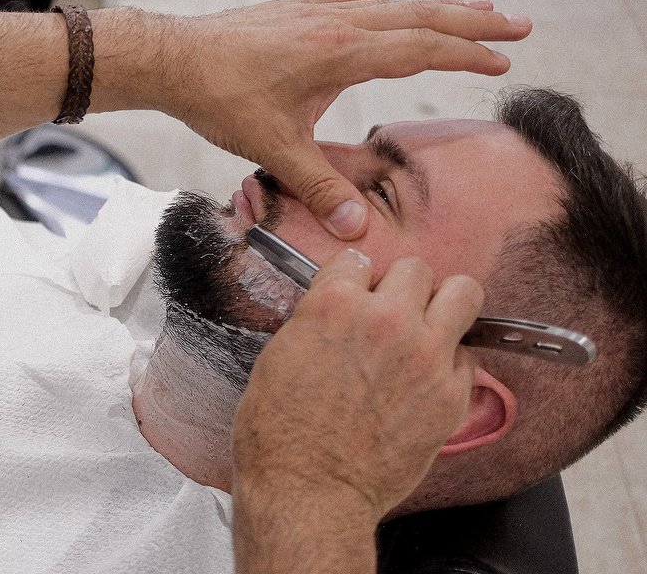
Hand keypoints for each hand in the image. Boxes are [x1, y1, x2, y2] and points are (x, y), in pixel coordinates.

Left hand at [163, 0, 531, 239]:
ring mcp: (315, 12)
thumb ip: (319, 187)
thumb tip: (358, 228)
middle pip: (419, 17)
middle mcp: (336, 25)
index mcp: (339, 55)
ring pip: (391, 3)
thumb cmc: (218, 98)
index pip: (421, 50)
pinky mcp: (294, 11)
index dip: (466, 54)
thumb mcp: (273, 149)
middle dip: (473, 21)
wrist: (171, 60)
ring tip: (478, 2)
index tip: (504, 61)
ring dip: (438, 3)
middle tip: (518, 23)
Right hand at [231, 249, 481, 572]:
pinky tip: (426, 381)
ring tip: (428, 328)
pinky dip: (451, 363)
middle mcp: (386, 319)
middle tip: (391, 313)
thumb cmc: (280, 432)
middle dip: (403, 288)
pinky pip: (468, 357)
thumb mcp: (280, 354)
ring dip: (445, 307)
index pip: (358, 259)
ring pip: (464, 293)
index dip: (353, 280)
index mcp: (334, 303)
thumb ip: (319, 319)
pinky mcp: (451, 394)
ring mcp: (426, 355)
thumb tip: (338, 309)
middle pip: (417, 269)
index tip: (352, 296)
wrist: (308, 491)